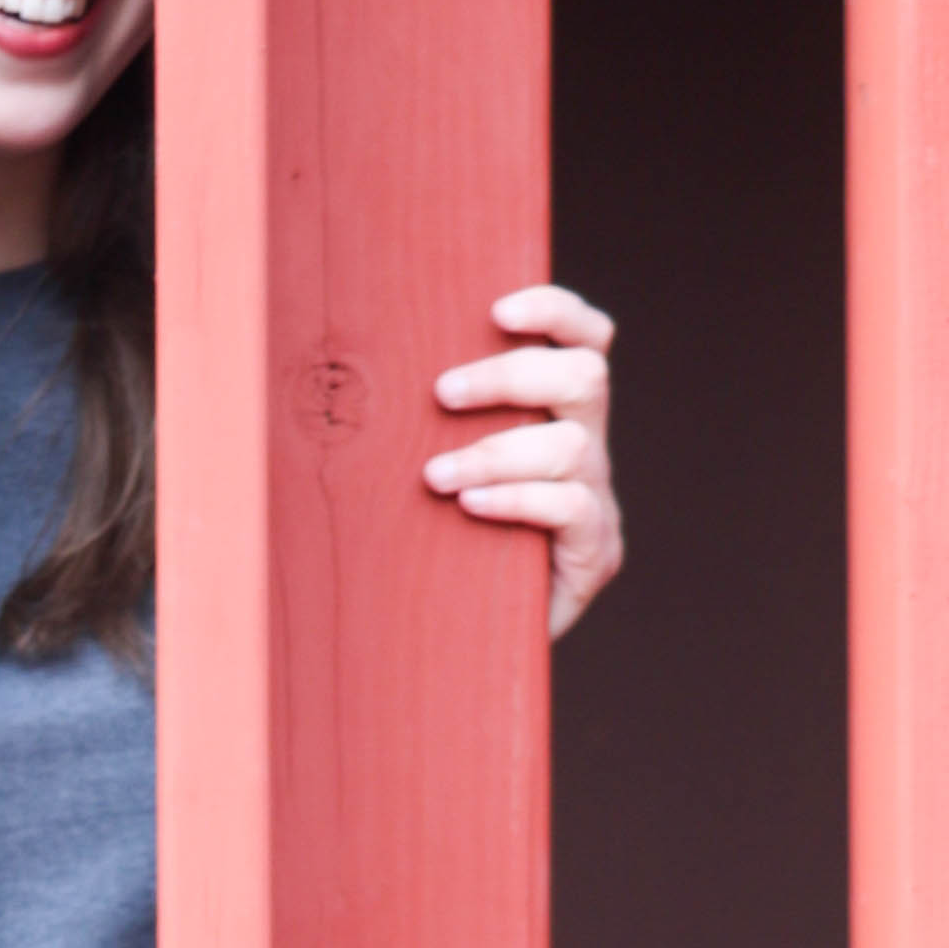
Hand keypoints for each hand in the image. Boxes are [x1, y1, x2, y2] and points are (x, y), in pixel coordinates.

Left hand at [426, 284, 622, 638]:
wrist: (472, 639)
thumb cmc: (441, 538)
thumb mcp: (436, 469)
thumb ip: (428, 422)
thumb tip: (351, 369)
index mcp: (559, 414)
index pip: (586, 340)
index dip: (555, 312)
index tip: (496, 309)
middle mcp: (587, 449)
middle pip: (584, 377)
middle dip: (511, 376)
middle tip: (442, 393)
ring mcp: (597, 502)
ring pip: (571, 447)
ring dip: (495, 452)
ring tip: (435, 476)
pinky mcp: (593, 555)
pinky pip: (571, 509)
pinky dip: (516, 500)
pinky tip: (470, 508)